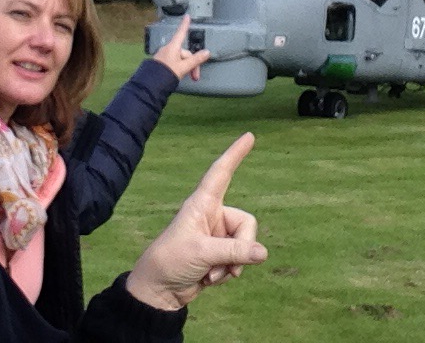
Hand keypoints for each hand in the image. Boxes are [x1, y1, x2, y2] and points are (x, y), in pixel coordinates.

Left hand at [125, 133, 266, 309]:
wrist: (160, 289)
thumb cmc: (171, 260)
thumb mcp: (202, 253)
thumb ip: (234, 251)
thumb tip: (264, 253)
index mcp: (202, 203)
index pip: (221, 172)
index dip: (235, 154)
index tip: (249, 136)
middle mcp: (212, 215)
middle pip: (247, 223)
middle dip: (242, 247)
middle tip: (225, 265)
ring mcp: (217, 235)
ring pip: (246, 245)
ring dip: (233, 264)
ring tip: (211, 273)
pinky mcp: (219, 254)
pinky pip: (239, 260)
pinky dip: (228, 272)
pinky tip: (210, 279)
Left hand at [152, 14, 211, 80]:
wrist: (151, 85)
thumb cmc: (166, 73)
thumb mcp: (184, 67)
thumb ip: (196, 60)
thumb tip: (206, 52)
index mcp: (173, 47)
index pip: (181, 33)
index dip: (185, 24)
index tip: (187, 16)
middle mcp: (167, 49)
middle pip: (185, 52)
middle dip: (191, 64)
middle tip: (194, 76)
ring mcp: (164, 56)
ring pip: (180, 59)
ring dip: (186, 68)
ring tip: (187, 78)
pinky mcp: (161, 63)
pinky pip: (173, 62)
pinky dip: (178, 68)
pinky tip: (178, 76)